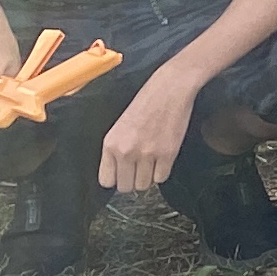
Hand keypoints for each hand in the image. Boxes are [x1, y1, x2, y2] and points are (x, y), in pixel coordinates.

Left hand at [96, 70, 200, 191]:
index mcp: (110, 144)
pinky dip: (162, 171)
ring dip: (148, 176)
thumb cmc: (147, 103)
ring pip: (144, 185)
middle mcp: (126, 151)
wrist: (170, 88)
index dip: (117, 178)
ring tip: (152, 161)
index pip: (106, 181)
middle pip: (125, 187)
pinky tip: (162, 157)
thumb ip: (116, 150)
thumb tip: (119, 173)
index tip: (123, 174)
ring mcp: (147, 153)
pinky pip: (161, 178)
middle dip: (133, 180)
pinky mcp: (167, 154)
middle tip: (140, 168)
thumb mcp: (120, 127)